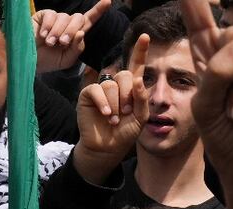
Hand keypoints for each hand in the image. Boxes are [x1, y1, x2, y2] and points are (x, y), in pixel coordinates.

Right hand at [34, 0, 110, 73]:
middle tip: (61, 43)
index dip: (98, 11)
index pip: (89, 21)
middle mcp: (67, 25)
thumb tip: (81, 32)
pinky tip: (42, 35)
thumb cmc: (48, 61)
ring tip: (49, 42)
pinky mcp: (44, 15)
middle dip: (71, 31)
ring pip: (65, 17)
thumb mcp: (66, 60)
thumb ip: (77, 48)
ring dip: (58, 32)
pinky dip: (48, 26)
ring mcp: (56, 19)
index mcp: (75, 35)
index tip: (107, 1)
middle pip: (78, 19)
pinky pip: (52, 15)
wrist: (29, 60)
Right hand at [73, 34, 149, 183]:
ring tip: (114, 119)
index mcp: (131, 88)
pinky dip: (103, 102)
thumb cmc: (125, 132)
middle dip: (128, 94)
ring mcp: (101, 88)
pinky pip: (96, 89)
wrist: (107, 147)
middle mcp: (116, 84)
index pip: (136, 66)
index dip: (139, 51)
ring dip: (115, 104)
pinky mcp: (88, 94)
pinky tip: (105, 114)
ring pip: (110, 84)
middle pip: (124, 75)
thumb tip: (138, 79)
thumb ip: (142, 98)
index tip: (145, 36)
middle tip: (126, 112)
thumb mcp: (140, 117)